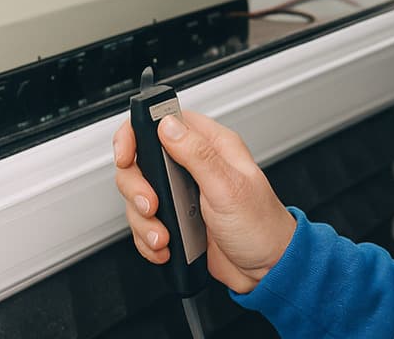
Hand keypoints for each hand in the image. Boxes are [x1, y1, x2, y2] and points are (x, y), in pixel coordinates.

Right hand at [113, 109, 296, 293]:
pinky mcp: (176, 219)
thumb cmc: (262, 226)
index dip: (135, 134)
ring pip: (137, 196)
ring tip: (164, 236)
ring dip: (143, 221)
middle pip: (140, 162)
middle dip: (137, 188)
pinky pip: (145, 224)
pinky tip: (166, 246)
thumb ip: (198, 154)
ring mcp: (181, 194)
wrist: (267, 271)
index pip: (161, 122)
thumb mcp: (229, 187)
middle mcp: (192, 166)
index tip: (126, 155)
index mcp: (210, 145)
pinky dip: (148, 239)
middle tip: (151, 206)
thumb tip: (168, 125)